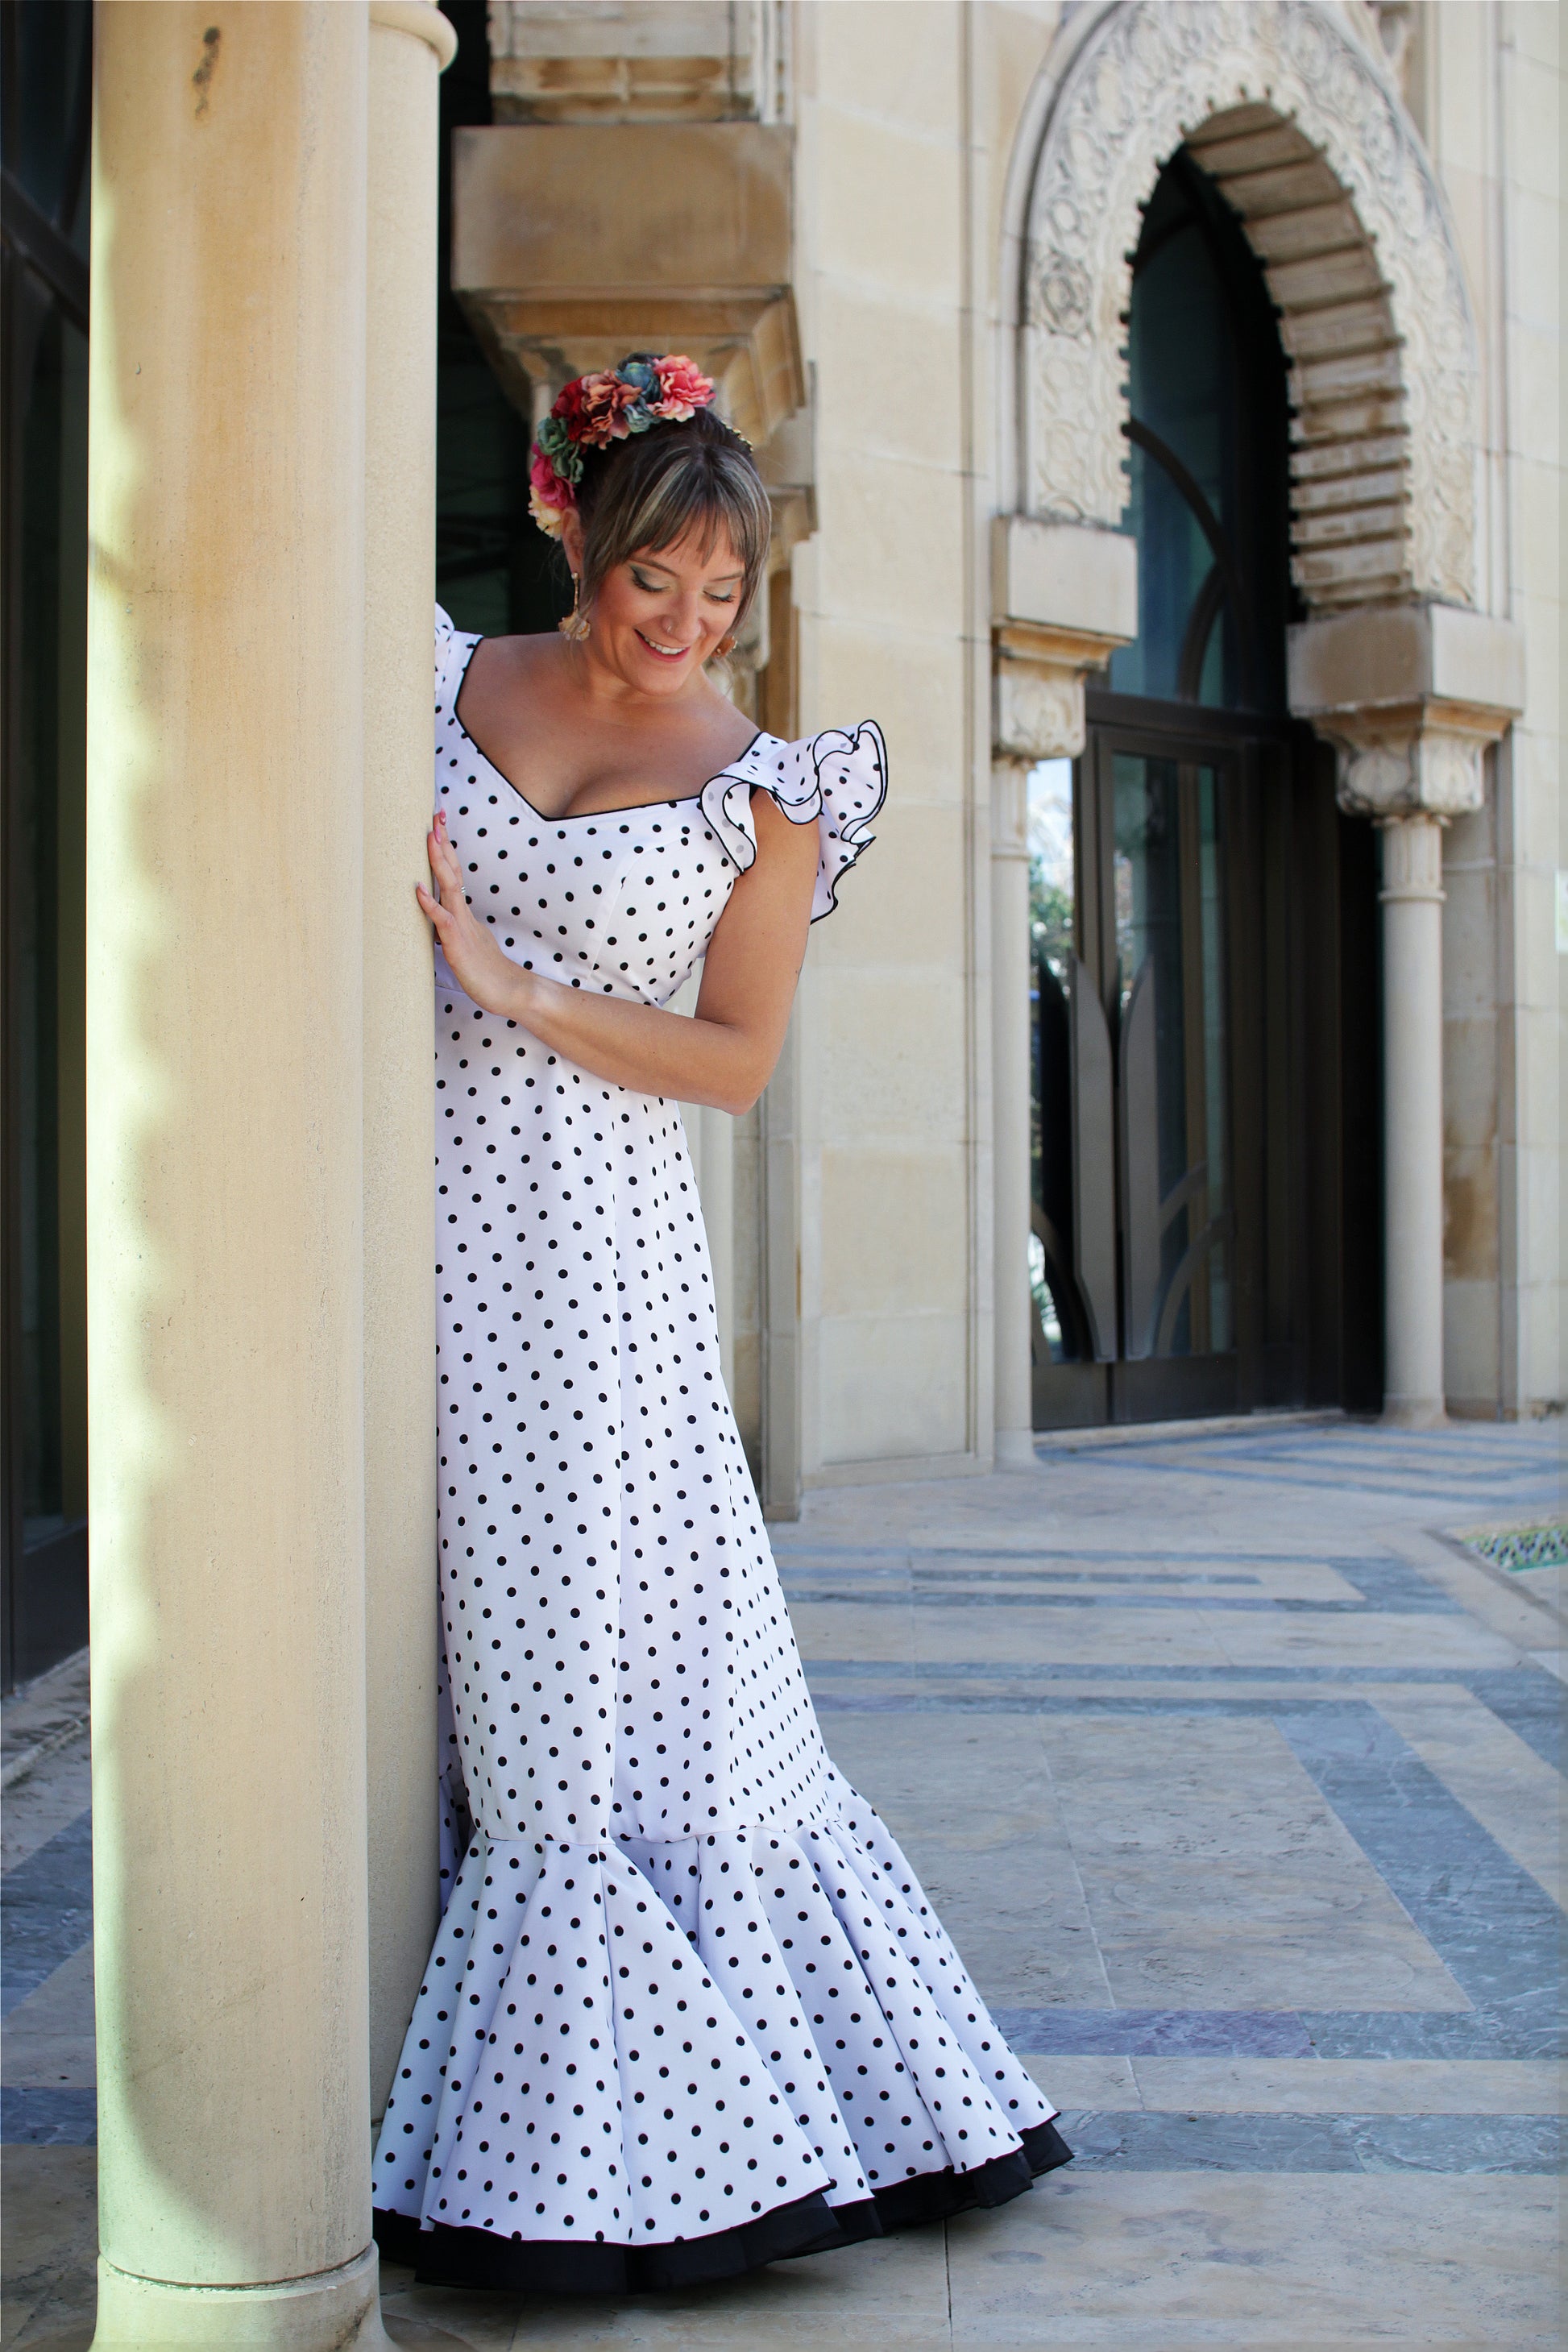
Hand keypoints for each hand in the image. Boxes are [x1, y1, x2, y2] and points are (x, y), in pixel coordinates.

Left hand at [416, 809, 530, 1018]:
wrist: (511, 992)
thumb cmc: (488, 974)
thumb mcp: (468, 945)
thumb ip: (455, 931)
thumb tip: (441, 923)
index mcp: (464, 914)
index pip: (453, 874)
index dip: (445, 849)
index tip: (438, 825)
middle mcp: (462, 915)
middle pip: (452, 871)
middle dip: (442, 842)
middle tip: (437, 814)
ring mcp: (461, 927)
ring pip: (448, 887)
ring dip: (438, 861)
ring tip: (430, 835)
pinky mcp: (458, 945)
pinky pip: (442, 920)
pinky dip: (429, 904)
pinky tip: (418, 890)